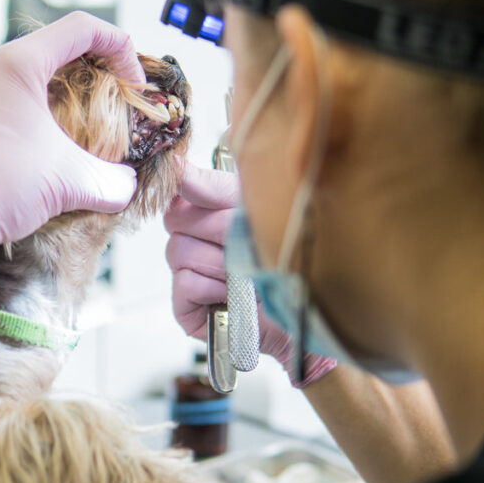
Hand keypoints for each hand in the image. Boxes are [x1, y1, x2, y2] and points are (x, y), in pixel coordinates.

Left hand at [0, 11, 140, 282]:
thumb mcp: (69, 182)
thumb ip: (111, 180)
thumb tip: (126, 187)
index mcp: (14, 64)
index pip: (80, 28)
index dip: (118, 47)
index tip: (131, 83)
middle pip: (42, 56)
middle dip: (79, 82)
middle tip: (97, 114)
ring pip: (5, 84)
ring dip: (39, 106)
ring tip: (53, 143)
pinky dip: (4, 125)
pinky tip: (12, 161)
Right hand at [164, 160, 335, 386]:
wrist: (306, 318)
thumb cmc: (289, 264)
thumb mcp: (259, 212)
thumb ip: (217, 187)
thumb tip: (178, 164)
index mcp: (210, 211)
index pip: (182, 187)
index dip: (194, 187)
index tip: (203, 187)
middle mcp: (194, 239)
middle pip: (177, 218)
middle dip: (216, 228)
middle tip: (244, 242)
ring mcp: (187, 273)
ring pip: (180, 250)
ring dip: (219, 262)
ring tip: (246, 275)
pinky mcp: (185, 306)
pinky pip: (184, 282)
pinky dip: (212, 287)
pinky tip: (234, 295)